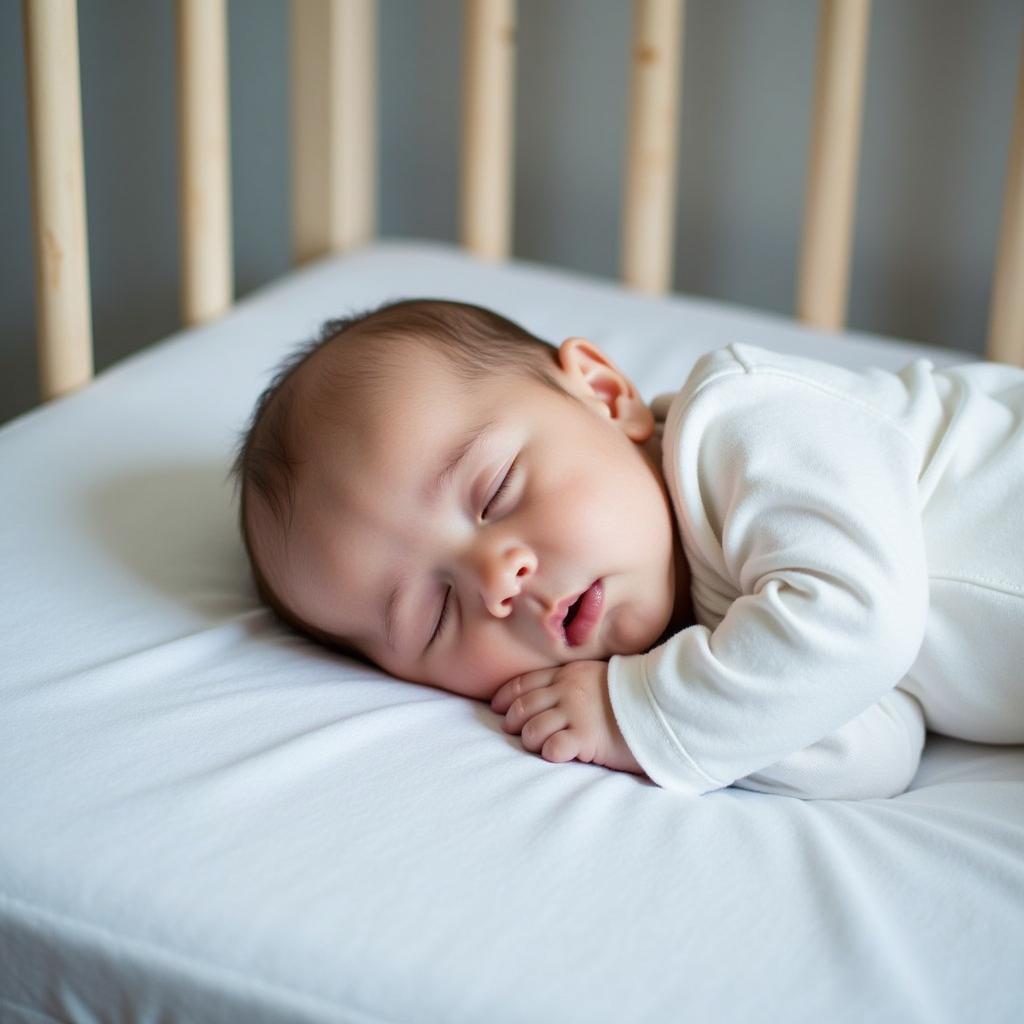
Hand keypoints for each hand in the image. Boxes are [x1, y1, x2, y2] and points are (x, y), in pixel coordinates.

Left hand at [490, 661, 644, 775]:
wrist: (663, 704)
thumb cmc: (630, 694)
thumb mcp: (596, 676)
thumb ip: (571, 681)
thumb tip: (547, 694)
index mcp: (567, 674)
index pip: (524, 683)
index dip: (505, 697)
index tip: (496, 708)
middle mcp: (567, 691)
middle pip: (523, 707)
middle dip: (512, 722)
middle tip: (515, 732)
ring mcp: (576, 713)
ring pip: (532, 729)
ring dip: (530, 740)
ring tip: (541, 745)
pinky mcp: (587, 738)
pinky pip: (553, 748)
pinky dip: (549, 753)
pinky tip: (558, 754)